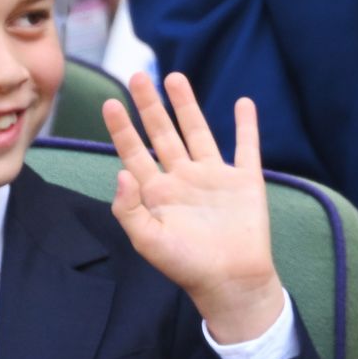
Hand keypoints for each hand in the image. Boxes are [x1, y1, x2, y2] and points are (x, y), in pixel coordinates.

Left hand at [102, 72, 285, 343]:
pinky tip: (243, 104)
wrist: (232, 281)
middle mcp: (183, 179)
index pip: (134, 153)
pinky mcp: (244, 181)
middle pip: (162, 134)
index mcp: (157, 193)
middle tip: (137, 76)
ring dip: (186, 105)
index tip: (110, 103)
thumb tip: (120, 172)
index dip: (122, 128)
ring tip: (174, 78)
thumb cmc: (187, 266)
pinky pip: (246, 146)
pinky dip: (247, 125)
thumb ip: (129, 209)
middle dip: (149, 106)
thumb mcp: (148, 241)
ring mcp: (214, 177)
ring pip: (198, 132)